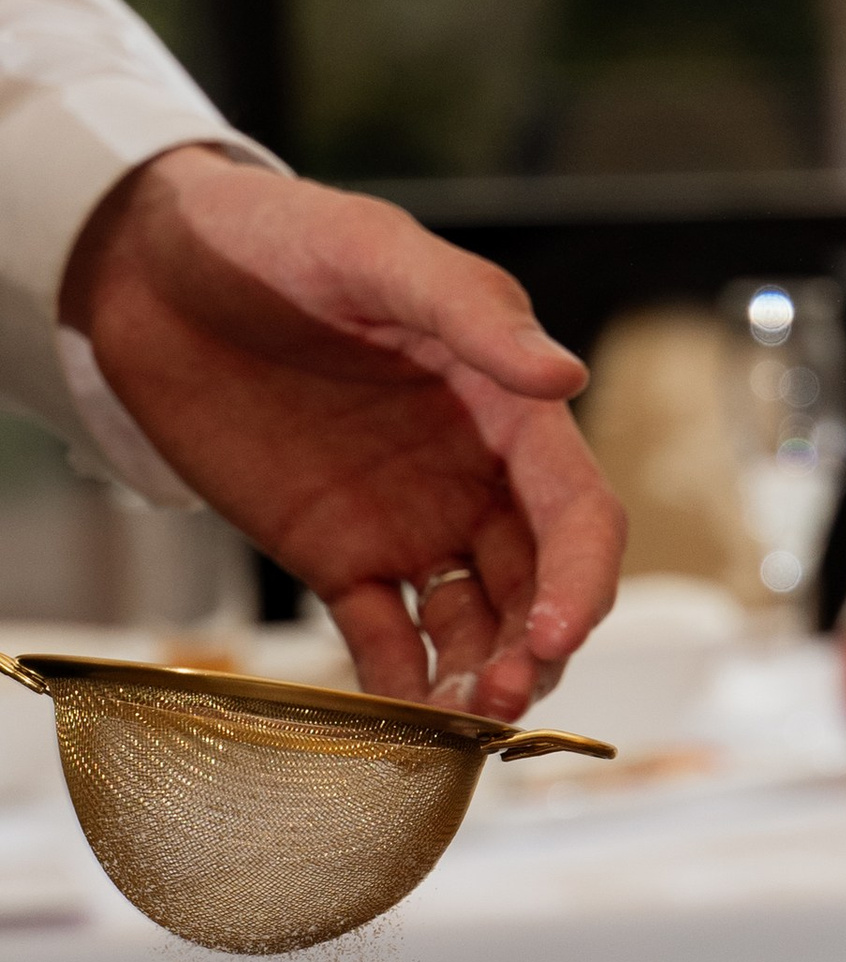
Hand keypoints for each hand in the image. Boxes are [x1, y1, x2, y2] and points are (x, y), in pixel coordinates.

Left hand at [61, 149, 625, 721]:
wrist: (148, 271)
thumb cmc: (272, 238)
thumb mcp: (372, 252)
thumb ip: (470, 314)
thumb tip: (566, 376)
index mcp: (507, 407)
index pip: (579, 512)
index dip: (581, 581)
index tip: (552, 636)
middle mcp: (474, 478)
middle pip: (538, 586)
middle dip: (535, 650)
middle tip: (498, 697)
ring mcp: (409, 525)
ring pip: (475, 626)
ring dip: (480, 678)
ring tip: (458, 719)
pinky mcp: (339, 560)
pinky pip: (387, 641)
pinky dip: (405, 687)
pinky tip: (405, 723)